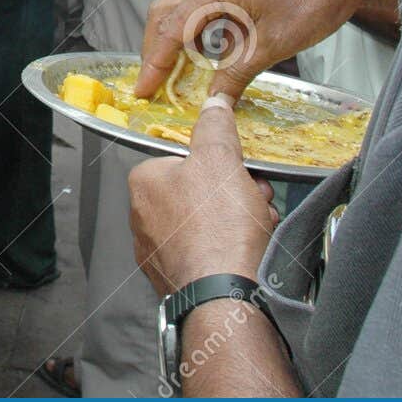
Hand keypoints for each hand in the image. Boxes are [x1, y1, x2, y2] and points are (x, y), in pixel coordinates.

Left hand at [128, 97, 278, 295]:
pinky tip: (248, 251)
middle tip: (256, 198)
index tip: (240, 168)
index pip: (184, 159)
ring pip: (208, 222)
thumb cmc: (216, 230)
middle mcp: (143, 218)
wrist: (224, 296)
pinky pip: (209, 252)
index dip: (220, 162)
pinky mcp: (178, 277)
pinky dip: (231, 248)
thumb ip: (214, 127)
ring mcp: (159, 251)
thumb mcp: (219, 159)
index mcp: (144, 183)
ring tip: (257, 226)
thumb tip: (213, 104)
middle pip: (199, 191)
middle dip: (235, 192)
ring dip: (239, 219)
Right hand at [133, 0, 392, 101]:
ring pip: (182, 5)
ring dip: (176, 37)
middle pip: (165, 13)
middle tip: (155, 81)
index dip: (153, 64)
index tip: (142, 90)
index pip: (169, 31)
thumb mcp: (272, 45)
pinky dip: (198, 26)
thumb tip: (214, 102)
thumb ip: (235, 74)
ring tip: (180, 69)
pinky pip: (204, 0)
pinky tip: (211, 48)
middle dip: (154, 48)